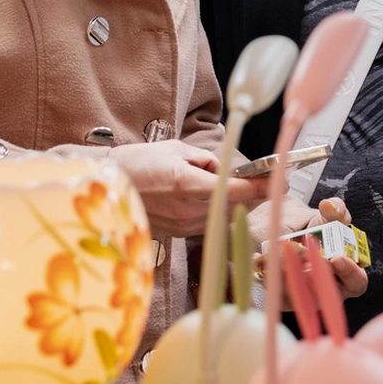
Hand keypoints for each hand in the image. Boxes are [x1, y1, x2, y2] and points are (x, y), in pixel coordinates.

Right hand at [74, 139, 264, 238]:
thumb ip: (206, 160)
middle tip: (266, 183)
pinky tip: (215, 200)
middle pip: (235, 207)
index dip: (260, 186)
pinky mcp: (178, 233)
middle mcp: (187, 209)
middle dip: (253, 196)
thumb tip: (225, 169)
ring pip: (223, 217)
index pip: (236, 190)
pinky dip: (217, 212)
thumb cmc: (137, 162)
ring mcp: (182, 225)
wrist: (104, 187)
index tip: (278, 181)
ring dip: (236, 204)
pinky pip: (208, 223)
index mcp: (187, 184)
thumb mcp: (176, 150)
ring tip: (240, 188)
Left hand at [248, 195, 368, 298]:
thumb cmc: (323, 232)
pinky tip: (259, 259)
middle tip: (303, 256)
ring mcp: (308, 297)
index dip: (349, 272)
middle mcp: (330, 291)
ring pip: (299, 295)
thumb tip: (328, 206)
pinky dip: (267, 276)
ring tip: (279, 255)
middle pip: (325, 292)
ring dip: (288, 274)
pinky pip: (276, 293)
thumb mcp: (332, 216)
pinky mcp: (286, 299)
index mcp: (349, 276)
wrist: (300, 239)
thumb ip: (336, 209)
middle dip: (313, 274)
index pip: (357, 282)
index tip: (337, 258)